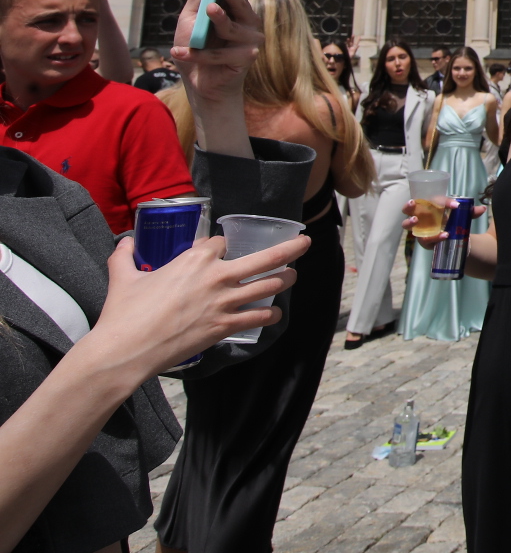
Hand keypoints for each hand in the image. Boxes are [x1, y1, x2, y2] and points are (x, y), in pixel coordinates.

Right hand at [94, 234, 304, 372]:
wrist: (126, 350)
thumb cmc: (123, 313)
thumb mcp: (123, 277)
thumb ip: (124, 256)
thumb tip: (124, 241)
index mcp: (194, 259)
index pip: (222, 242)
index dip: (221, 245)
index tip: (220, 249)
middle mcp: (216, 277)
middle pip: (265, 257)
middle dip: (290, 248)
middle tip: (304, 243)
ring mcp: (223, 303)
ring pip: (269, 286)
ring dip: (285, 280)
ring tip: (293, 276)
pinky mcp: (224, 327)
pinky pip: (257, 318)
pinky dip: (270, 315)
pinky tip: (274, 314)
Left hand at [170, 0, 263, 104]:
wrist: (199, 83)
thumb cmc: (196, 45)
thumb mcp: (191, 16)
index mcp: (238, 6)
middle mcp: (249, 20)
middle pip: (243, 1)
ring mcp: (250, 40)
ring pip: (231, 26)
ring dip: (217, 19)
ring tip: (206, 11)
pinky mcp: (246, 59)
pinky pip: (217, 53)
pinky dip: (195, 54)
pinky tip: (178, 53)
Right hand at [402, 198, 483, 244]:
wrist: (454, 237)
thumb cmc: (453, 220)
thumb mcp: (462, 215)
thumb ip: (470, 212)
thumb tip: (482, 209)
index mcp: (429, 205)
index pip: (431, 199)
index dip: (442, 201)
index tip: (456, 205)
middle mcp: (421, 215)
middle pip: (408, 209)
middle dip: (408, 206)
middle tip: (412, 202)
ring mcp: (420, 228)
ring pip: (407, 225)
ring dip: (410, 222)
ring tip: (416, 220)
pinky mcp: (424, 240)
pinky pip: (425, 239)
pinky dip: (434, 237)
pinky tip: (444, 235)